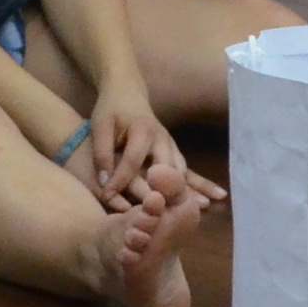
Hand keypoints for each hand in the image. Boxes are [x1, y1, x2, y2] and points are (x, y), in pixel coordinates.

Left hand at [85, 96, 209, 212]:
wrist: (127, 92)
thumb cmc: (111, 110)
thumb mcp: (100, 127)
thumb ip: (102, 154)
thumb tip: (105, 183)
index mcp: (143, 130)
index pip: (132, 161)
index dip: (119, 181)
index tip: (108, 199)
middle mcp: (163, 139)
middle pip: (167, 169)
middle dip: (165, 192)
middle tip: (163, 214)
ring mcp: (172, 146)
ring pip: (182, 172)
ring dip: (190, 191)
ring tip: (197, 211)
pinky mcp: (174, 152)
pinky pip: (186, 172)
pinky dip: (196, 186)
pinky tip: (207, 202)